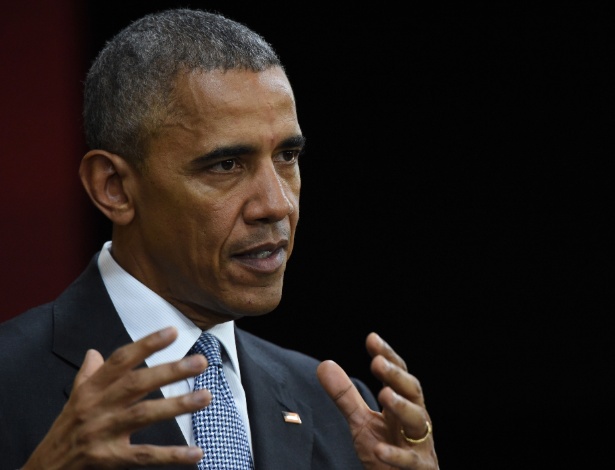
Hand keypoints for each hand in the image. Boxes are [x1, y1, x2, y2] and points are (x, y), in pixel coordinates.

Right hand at [23, 327, 209, 468]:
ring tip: (205, 397)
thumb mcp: (74, 399)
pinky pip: (145, 456)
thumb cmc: (65, 431)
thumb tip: (94, 352)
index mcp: (91, 389)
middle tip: (200, 362)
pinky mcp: (109, 459)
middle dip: (170, 371)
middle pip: (137, 384)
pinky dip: (172, 455)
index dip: (147, 344)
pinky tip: (196, 453)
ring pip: (144, 414)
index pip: (121, 360)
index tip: (173, 332)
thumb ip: (88, 375)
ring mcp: (103, 433)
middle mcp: (97, 407)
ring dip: (177, 405)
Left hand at [317, 332, 437, 468]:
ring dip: (402, 406)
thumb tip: (324, 364)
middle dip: (396, 376)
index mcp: (402, 404)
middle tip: (377, 362)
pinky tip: (379, 450)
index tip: (372, 338)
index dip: (388, 356)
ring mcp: (420, 444)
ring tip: (384, 393)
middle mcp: (415, 420)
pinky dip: (396, 455)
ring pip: (417, 421)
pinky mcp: (420, 469)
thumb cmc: (386, 451)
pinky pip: (410, 462)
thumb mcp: (361, 422)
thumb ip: (345, 396)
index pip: (398, 375)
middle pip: (412, 391)